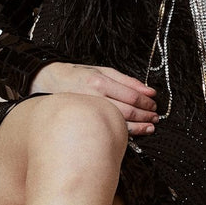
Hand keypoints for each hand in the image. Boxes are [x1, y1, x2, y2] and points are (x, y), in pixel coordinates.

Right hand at [29, 62, 158, 135]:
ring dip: (138, 127)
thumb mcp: (103, 71)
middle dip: (145, 116)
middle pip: (126, 111)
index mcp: (99, 82)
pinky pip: (107, 129)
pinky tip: (133, 134)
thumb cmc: (78, 76)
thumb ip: (127, 81)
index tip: (154, 105)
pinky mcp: (84, 122)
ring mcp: (88, 112)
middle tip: (155, 118)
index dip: (145, 102)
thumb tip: (150, 91)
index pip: (130, 95)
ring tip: (150, 128)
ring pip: (118, 123)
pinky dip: (123, 133)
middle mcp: (94, 97)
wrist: (49, 83)